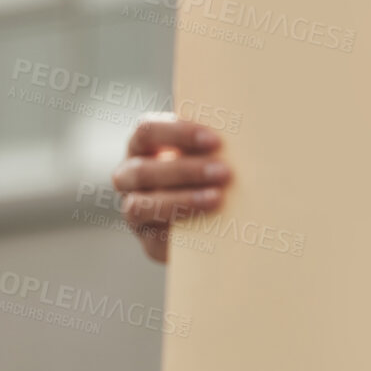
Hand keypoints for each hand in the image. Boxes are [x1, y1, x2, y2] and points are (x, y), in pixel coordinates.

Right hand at [112, 113, 232, 262]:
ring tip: (218, 198)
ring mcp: (133, 209)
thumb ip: (211, 144)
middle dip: (185, 171)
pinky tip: (209, 224)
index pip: (147, 131)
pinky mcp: (148, 239)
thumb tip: (241, 139)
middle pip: (143, 171)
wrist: (212, 215)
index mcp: (141, 146)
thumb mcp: (207, 152)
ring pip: (140, 205)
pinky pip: (156, 237)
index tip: (215, 140)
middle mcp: (129, 177)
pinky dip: (182, 228)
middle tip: (224, 172)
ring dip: (181, 200)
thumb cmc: (211, 168)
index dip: (178, 134)